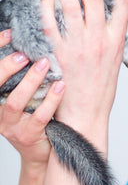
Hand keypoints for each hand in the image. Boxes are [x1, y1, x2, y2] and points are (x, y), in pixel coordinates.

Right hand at [0, 29, 65, 166]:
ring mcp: (10, 126)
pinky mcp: (28, 135)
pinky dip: (51, 99)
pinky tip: (61, 86)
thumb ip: (25, 76)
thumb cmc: (35, 117)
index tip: (10, 33)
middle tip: (27, 53)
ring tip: (45, 64)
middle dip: (9, 66)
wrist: (41, 151)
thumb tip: (36, 46)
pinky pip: (39, 116)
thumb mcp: (26, 96)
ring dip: (31, 81)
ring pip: (15, 101)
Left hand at [40, 0, 127, 138]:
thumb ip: (111, 39)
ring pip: (70, 3)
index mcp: (116, 40)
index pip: (123, 1)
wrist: (87, 113)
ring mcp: (79, 45)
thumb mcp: (115, 61)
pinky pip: (50, 21)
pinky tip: (46, 0)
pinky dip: (47, 5)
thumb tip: (105, 20)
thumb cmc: (100, 91)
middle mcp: (99, 39)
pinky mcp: (59, 52)